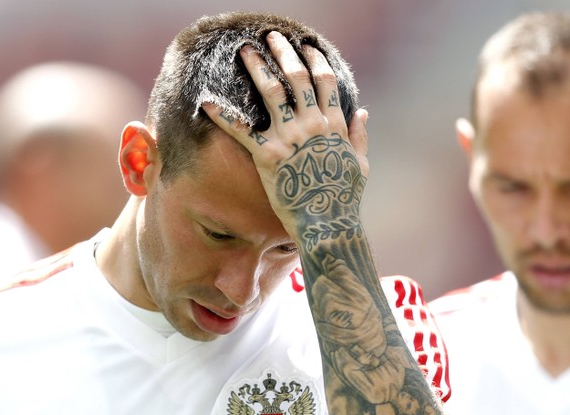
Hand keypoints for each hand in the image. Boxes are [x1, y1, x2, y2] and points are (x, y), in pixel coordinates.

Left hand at [202, 32, 368, 245]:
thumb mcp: (361, 164)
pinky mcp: (268, 156)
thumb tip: (362, 112)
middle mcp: (311, 125)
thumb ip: (359, 135)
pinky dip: (222, 116)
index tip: (305, 46)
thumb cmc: (345, 198)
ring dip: (257, 68)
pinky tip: (206, 102)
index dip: (314, 60)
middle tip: (271, 36)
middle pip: (297, 77)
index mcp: (333, 124)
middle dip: (283, 52)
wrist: (328, 224)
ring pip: (271, 92)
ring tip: (244, 51)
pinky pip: (241, 131)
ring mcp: (289, 138)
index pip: (325, 81)